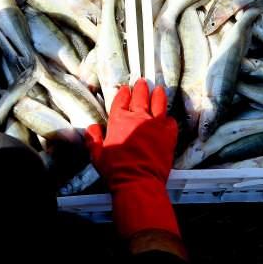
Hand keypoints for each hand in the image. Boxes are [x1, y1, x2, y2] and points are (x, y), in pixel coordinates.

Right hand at [86, 79, 178, 238]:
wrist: (138, 181)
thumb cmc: (116, 170)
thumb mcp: (97, 155)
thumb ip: (93, 139)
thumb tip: (92, 129)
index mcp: (119, 121)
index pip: (121, 100)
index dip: (123, 93)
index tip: (125, 89)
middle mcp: (138, 118)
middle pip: (140, 96)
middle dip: (141, 88)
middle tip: (142, 82)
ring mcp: (155, 124)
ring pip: (158, 103)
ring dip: (158, 95)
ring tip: (158, 90)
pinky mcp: (169, 135)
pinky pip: (171, 121)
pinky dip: (168, 118)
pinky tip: (168, 118)